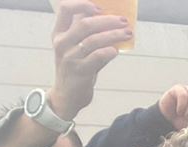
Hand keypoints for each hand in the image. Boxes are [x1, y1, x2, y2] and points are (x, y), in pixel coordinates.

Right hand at [46, 1, 129, 120]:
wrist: (67, 96)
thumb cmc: (76, 69)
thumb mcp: (75, 49)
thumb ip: (86, 35)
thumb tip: (110, 21)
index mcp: (59, 34)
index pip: (65, 9)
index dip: (82, 4)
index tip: (100, 8)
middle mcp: (62, 43)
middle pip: (85, 24)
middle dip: (107, 21)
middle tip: (124, 21)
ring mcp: (70, 58)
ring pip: (93, 40)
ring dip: (113, 35)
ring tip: (128, 34)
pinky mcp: (80, 72)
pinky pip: (96, 57)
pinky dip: (108, 52)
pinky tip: (116, 50)